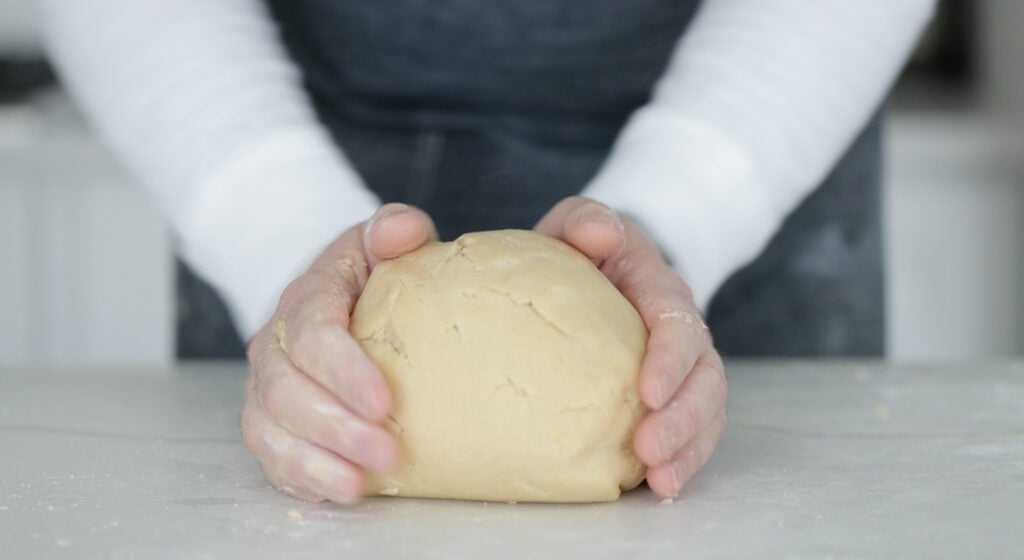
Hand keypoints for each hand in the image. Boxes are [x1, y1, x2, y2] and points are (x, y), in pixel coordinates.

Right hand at [241, 203, 436, 502]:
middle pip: (287, 390)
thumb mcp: (381, 242)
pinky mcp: (269, 421)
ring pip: (270, 429)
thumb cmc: (367, 274)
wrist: (334, 298)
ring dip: (315, 460)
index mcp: (307, 297)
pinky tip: (338, 491)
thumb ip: (395, 230)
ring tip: (360, 484)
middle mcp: (275, 344)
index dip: (344, 370)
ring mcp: (265, 386)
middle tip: (388, 452)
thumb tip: (403, 231)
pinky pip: (271, 455)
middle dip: (336, 427)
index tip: (386, 401)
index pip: (313, 333)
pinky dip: (300, 477)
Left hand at [536, 196, 726, 497]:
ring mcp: (683, 368)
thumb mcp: (575, 223)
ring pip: (708, 410)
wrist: (593, 270)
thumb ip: (583, 218)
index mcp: (659, 287)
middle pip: (705, 376)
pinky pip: (694, 431)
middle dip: (683, 417)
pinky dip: (684, 460)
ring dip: (688, 448)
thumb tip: (600, 233)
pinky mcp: (673, 397)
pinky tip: (660, 488)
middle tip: (649, 450)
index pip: (677, 321)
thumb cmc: (580, 250)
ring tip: (661, 481)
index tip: (647, 391)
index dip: (670, 358)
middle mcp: (682, 331)